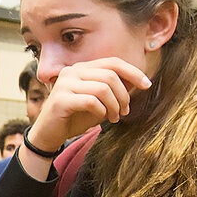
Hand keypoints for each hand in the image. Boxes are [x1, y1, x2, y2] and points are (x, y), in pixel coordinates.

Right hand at [28, 57, 150, 151]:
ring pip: (102, 88)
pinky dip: (101, 111)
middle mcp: (71, 72)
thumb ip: (113, 89)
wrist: (49, 133)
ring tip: (115, 117)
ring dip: (115, 105)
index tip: (147, 84)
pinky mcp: (60, 100)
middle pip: (110, 75)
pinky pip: (91, 101)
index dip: (133, 72)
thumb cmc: (75, 116)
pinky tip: (101, 118)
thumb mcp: (98, 101)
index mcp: (81, 68)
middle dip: (124, 95)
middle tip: (125, 111)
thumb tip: (137, 80)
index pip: (112, 62)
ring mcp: (64, 84)